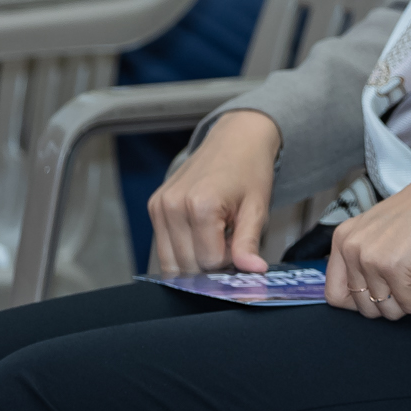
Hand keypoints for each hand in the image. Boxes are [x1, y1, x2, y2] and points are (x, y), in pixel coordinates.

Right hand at [149, 108, 279, 275]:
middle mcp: (173, 207)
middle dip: (211, 263)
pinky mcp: (154, 207)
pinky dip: (183, 249)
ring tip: (216, 234)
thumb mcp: (257, 207)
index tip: (239, 242)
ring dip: (195, 259)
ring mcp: (159, 206)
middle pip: (187, 265)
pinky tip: (200, 231)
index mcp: (201, 205)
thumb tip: (253, 271)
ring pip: (171, 262)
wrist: (236, 139)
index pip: (209, 262)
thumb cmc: (250, 170)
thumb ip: (249, 243)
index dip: (229, 260)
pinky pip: (164, 247)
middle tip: (229, 240)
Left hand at [324, 170, 410, 319]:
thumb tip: (375, 300)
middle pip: (364, 307)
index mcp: (343, 239)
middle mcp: (351, 248)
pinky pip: (410, 305)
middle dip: (395, 302)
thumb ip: (367, 261)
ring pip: (388, 310)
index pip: (335, 295)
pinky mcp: (394, 267)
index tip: (387, 294)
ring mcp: (371, 258)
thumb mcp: (381, 233)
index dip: (363, 303)